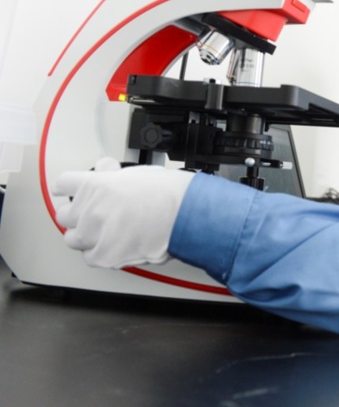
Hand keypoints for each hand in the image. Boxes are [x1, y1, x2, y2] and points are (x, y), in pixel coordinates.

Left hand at [52, 157, 194, 268]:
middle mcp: (90, 209)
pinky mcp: (105, 256)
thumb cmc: (170, 194)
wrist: (186, 217)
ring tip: (106, 233)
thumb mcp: (138, 173)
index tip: (72, 192)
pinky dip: (101, 253)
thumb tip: (105, 170)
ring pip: (73, 239)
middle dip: (78, 214)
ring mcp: (95, 235)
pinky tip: (116, 244)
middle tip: (95, 214)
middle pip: (64, 215)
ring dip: (86, 236)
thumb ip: (114, 175)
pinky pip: (90, 257)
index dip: (70, 188)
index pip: (63, 184)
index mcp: (95, 185)